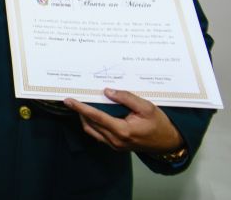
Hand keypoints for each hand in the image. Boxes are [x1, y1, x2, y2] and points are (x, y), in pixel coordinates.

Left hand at [64, 88, 183, 152]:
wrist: (169, 142)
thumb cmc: (159, 124)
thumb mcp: (146, 107)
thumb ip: (126, 98)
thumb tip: (107, 92)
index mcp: (122, 130)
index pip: (96, 116)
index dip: (81, 107)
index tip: (68, 100)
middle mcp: (116, 140)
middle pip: (90, 123)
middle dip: (80, 111)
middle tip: (72, 99)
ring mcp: (115, 145)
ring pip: (92, 130)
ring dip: (84, 118)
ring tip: (80, 105)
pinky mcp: (116, 146)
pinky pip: (98, 135)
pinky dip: (92, 124)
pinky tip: (92, 114)